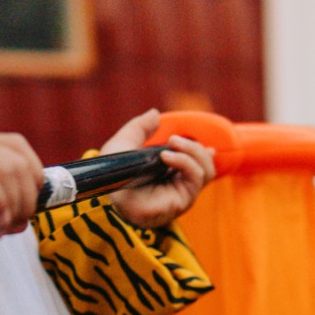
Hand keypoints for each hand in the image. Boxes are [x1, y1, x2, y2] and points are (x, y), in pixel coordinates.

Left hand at [101, 108, 216, 227]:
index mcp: (169, 173)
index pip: (197, 164)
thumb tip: (155, 113)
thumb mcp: (125, 143)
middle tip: (173, 139)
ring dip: (192, 152)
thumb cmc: (113, 174)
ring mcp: (183, 193)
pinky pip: (196, 177)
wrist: (108, 195)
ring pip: (206, 170)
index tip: (203, 143)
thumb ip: (140, 128)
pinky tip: (166, 156)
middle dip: (194, 147)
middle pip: (205, 165)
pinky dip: (185, 162)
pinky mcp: (182, 200)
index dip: (203, 153)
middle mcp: (179, 185)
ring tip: (171, 144)